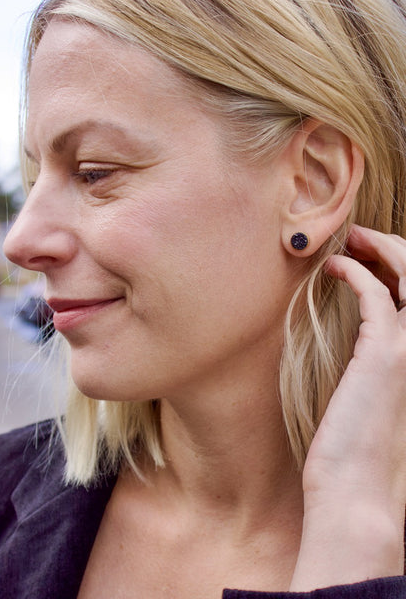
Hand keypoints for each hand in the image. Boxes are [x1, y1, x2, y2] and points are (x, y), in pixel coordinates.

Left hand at [290, 224, 405, 590]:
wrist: (357, 493)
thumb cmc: (357, 454)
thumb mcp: (370, 400)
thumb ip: (373, 365)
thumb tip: (362, 340)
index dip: (398, 265)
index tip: (367, 254)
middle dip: (394, 246)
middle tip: (360, 237)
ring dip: (381, 248)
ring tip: (350, 240)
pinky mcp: (386, 352)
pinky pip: (375, 293)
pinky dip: (355, 271)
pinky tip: (333, 269)